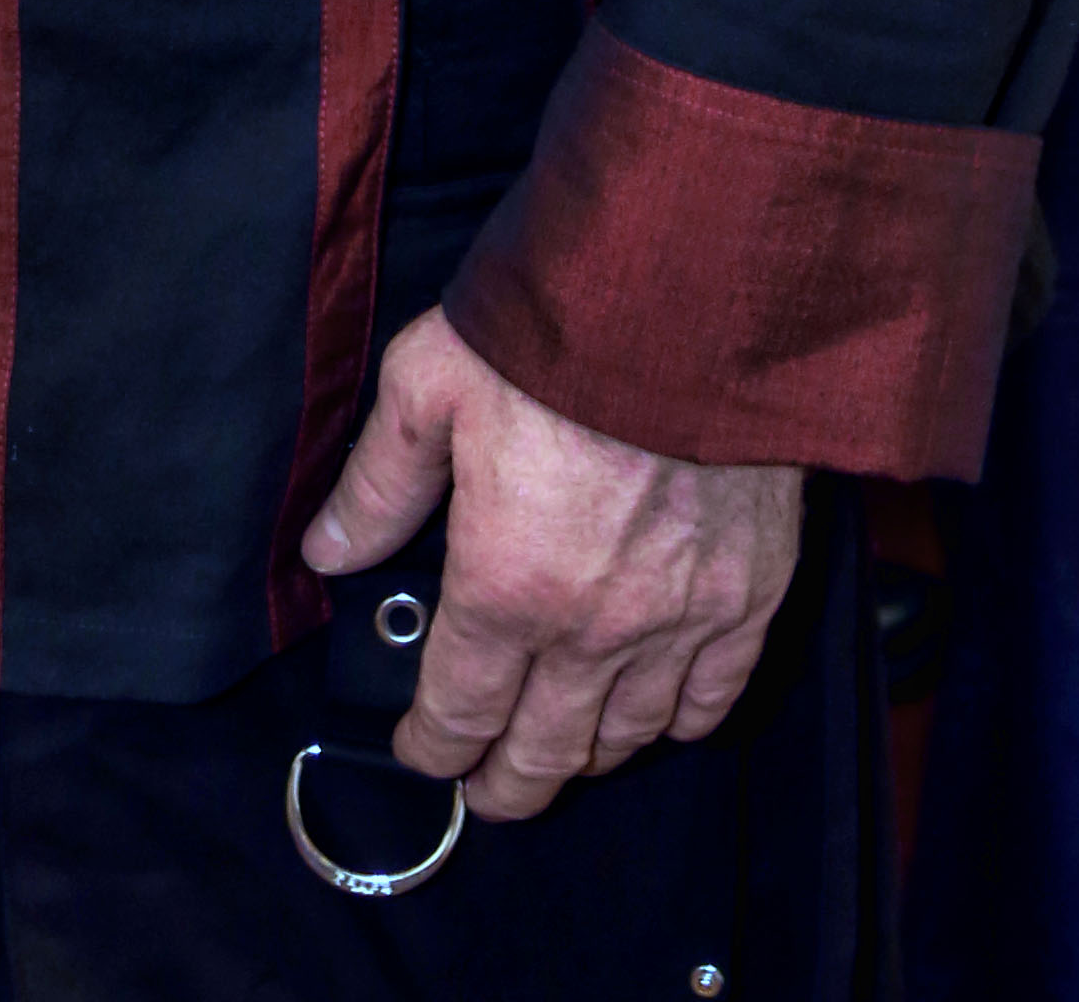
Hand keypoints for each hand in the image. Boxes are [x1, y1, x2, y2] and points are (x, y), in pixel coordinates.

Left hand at [302, 308, 801, 820]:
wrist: (698, 292)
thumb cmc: (558, 330)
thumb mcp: (431, 382)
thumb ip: (379, 481)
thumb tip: (328, 552)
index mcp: (506, 585)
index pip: (458, 713)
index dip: (431, 747)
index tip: (421, 750)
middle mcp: (593, 629)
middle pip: (541, 755)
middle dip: (502, 785)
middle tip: (483, 787)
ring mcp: (679, 622)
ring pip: (624, 738)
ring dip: (583, 757)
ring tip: (558, 750)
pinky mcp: (750, 597)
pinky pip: (711, 701)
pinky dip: (677, 721)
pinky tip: (655, 712)